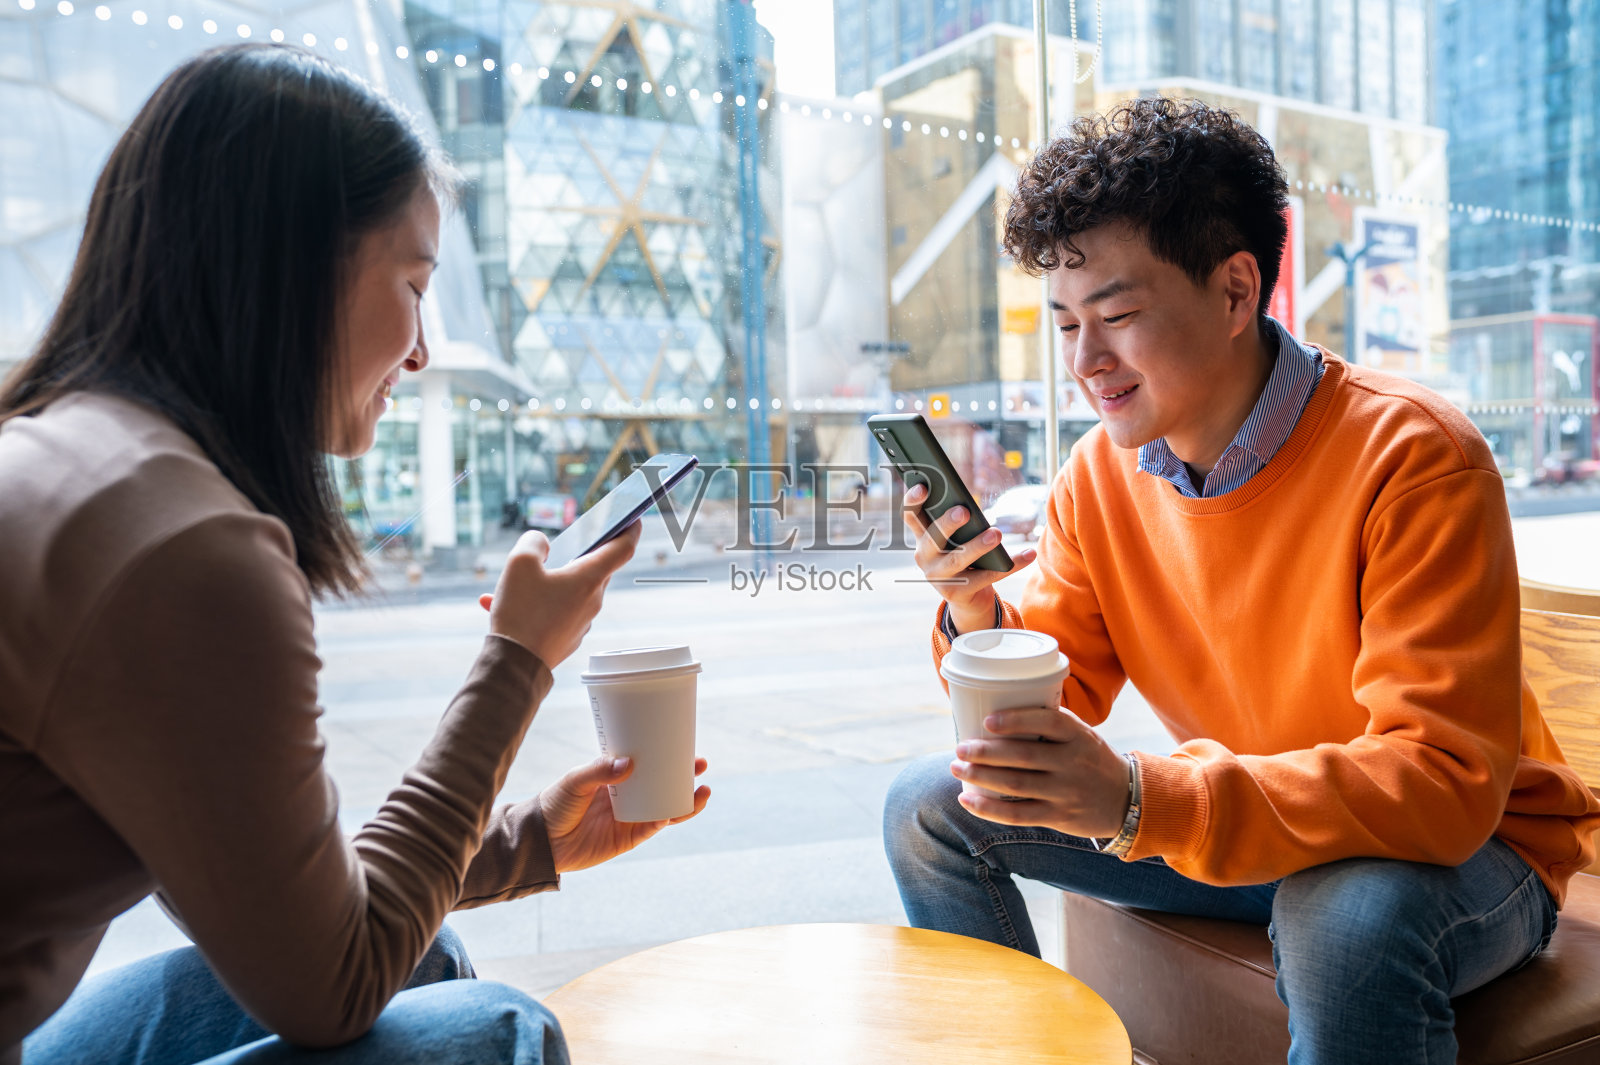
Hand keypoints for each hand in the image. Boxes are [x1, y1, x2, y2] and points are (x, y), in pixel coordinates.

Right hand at [478, 522, 640, 667]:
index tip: (633, 518)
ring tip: (506, 585)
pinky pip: (552, 612)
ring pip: (565, 591)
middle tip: (564, 543)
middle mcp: (592, 601)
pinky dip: (532, 604)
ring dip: (541, 584)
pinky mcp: (566, 637)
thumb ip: (533, 543)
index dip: (630, 529)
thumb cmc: (521, 613)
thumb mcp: (520, 564)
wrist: (514, 666)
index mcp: (589, 579)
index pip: (623, 548)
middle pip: (592, 569)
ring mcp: (581, 622)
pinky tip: (496, 604)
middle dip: (577, 555)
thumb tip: (541, 544)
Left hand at [539, 755, 711, 873]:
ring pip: (665, 808)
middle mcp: (627, 795)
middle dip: (684, 776)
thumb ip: (598, 771)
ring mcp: (630, 817)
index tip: (685, 745)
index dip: (666, 755)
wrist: (541, 842)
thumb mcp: (574, 781)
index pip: (647, 763)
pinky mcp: (628, 838)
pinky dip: (664, 820)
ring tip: (703, 792)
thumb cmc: (554, 805)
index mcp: (615, 776)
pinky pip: (652, 828)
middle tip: (700, 765)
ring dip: (685, 802)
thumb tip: (628, 762)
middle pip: (663, 785)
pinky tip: (674, 812)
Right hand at [903, 483, 1035, 633]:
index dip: (913, 501)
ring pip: (957, 560)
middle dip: (947, 524)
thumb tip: (969, 504)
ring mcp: (938, 578)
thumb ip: (957, 522)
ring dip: (977, 546)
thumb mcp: (956, 538)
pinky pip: (986, 578)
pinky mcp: (956, 594)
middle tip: (964, 510)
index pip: (911, 516)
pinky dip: (1010, 565)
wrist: (967, 597)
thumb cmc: (962, 555)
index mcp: (922, 538)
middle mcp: (924, 558)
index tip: (923, 486)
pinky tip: (1028, 554)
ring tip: (996, 534)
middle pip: (933, 539)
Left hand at [950, 707, 1129, 837]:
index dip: (1017, 720)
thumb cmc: (1089, 758)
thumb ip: (1050, 723)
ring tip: (956, 769)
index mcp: (1078, 736)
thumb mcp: (1081, 735)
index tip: (988, 721)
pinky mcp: (1058, 817)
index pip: (1048, 722)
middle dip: (986, 752)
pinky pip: (1018, 815)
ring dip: (980, 777)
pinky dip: (989, 809)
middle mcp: (1073, 763)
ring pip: (1016, 785)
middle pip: (1023, 756)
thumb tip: (997, 706)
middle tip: (960, 748)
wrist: (1126, 799)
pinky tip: (967, 800)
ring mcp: (1065, 792)